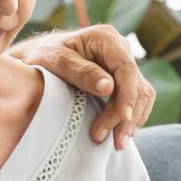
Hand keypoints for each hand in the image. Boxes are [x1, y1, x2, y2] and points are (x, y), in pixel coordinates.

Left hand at [7, 25, 155, 149]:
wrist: (40, 56)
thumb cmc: (45, 56)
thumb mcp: (56, 61)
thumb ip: (81, 72)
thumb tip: (109, 87)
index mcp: (106, 38)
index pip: (126, 69)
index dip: (128, 95)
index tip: (124, 118)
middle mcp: (120, 49)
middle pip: (136, 85)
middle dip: (127, 115)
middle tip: (114, 140)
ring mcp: (123, 65)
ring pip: (141, 95)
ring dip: (131, 121)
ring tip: (117, 142)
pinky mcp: (122, 80)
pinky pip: (135, 100)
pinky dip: (129, 118)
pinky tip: (118, 133)